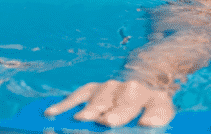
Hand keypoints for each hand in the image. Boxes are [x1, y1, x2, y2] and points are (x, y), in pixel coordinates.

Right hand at [43, 80, 175, 126]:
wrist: (142, 83)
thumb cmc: (147, 109)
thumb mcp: (157, 114)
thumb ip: (146, 124)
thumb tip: (127, 128)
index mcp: (156, 101)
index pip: (158, 109)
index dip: (153, 117)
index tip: (146, 123)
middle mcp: (135, 91)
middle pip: (126, 103)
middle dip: (116, 114)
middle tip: (107, 121)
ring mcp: (113, 87)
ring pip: (101, 97)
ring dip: (91, 109)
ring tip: (82, 119)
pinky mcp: (94, 87)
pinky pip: (78, 95)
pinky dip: (65, 104)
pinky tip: (53, 112)